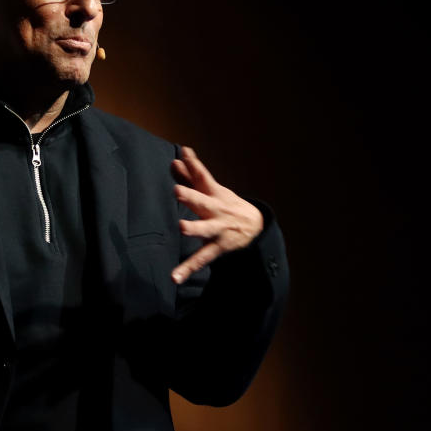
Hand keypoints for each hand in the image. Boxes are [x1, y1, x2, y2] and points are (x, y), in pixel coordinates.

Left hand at [170, 146, 263, 283]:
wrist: (255, 226)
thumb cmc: (225, 204)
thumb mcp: (212, 189)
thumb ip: (192, 174)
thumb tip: (178, 156)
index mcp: (214, 194)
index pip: (203, 177)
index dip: (193, 165)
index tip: (183, 154)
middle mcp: (217, 210)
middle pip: (203, 201)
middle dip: (191, 196)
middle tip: (178, 190)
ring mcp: (218, 229)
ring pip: (205, 229)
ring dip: (195, 228)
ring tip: (183, 227)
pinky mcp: (217, 247)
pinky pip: (202, 259)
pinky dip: (188, 268)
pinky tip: (175, 277)